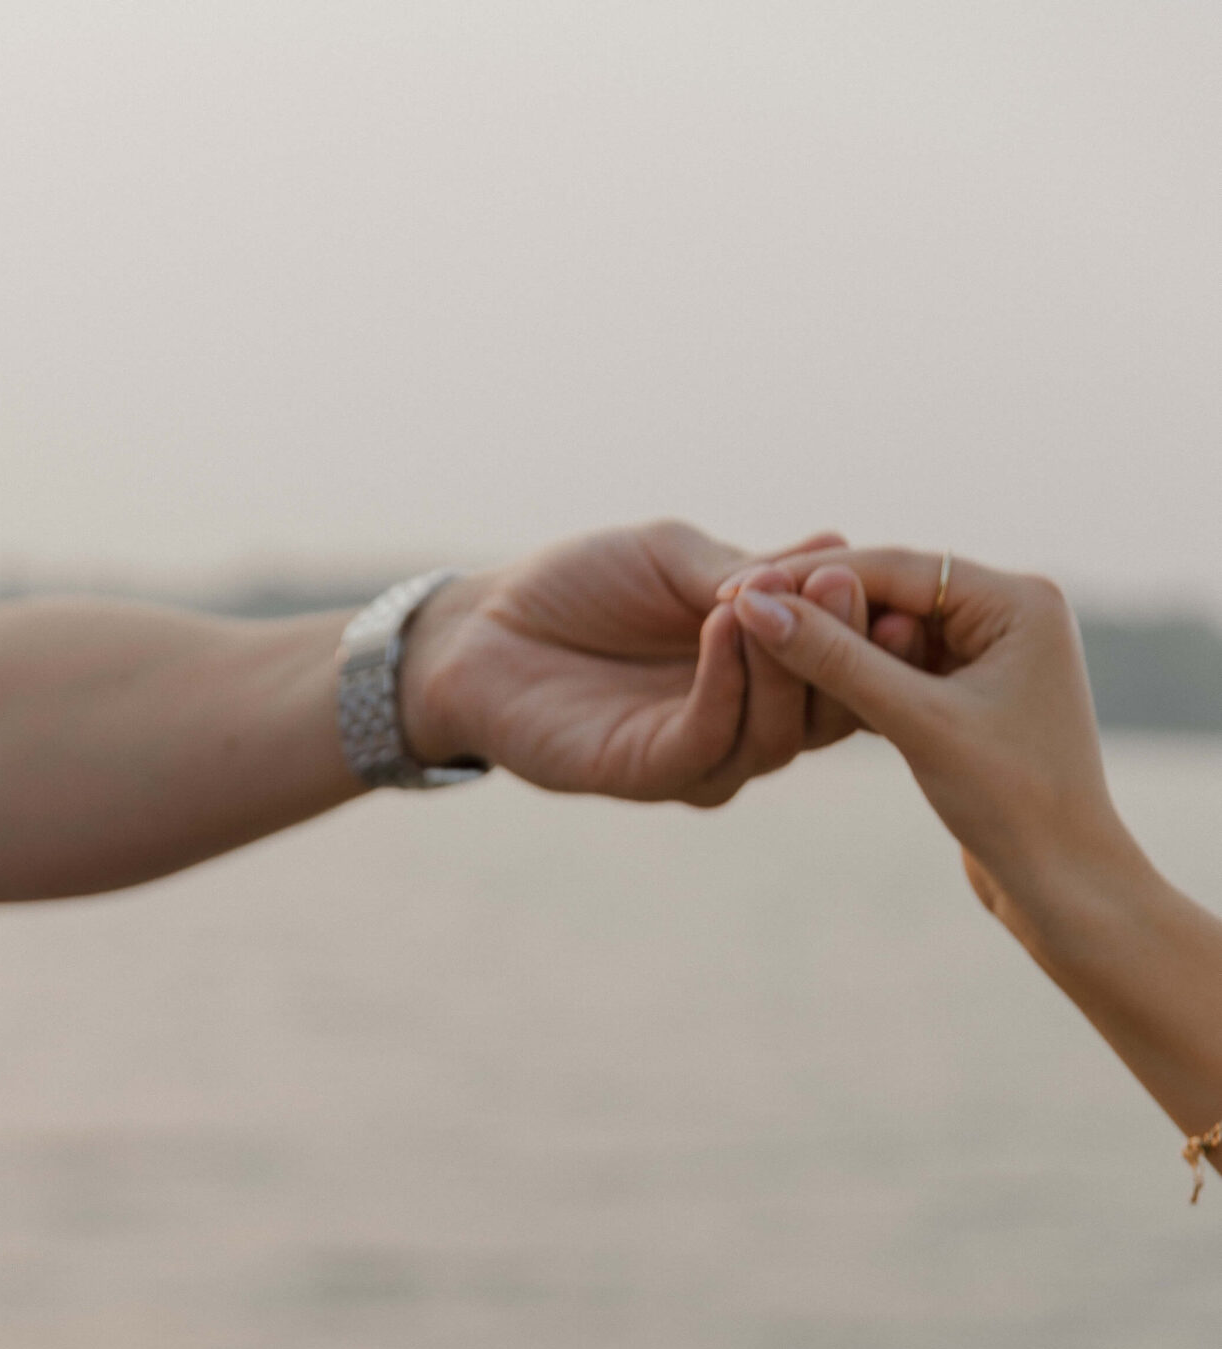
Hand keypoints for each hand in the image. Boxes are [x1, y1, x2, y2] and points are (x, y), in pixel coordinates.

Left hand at [398, 521, 879, 807]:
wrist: (484, 629)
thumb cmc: (580, 587)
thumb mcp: (674, 560)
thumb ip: (749, 569)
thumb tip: (842, 547)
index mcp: (761, 673)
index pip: (840, 666)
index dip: (871, 630)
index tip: (892, 580)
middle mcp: (741, 724)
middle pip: (823, 710)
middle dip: (841, 647)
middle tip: (847, 584)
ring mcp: (697, 757)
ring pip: (773, 734)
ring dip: (786, 662)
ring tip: (786, 594)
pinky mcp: (645, 773)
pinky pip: (706, 740)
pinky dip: (726, 684)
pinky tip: (726, 626)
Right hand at [721, 547, 1131, 894]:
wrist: (1062, 883)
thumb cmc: (1011, 802)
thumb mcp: (916, 723)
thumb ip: (836, 660)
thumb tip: (757, 606)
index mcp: (1018, 600)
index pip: (896, 567)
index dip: (810, 578)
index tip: (738, 589)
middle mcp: (1011, 614)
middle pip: (891, 593)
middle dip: (818, 608)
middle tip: (736, 614)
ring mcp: (992, 656)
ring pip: (889, 635)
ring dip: (833, 647)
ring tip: (760, 651)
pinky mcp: (972, 697)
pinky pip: (900, 671)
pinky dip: (856, 681)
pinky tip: (802, 688)